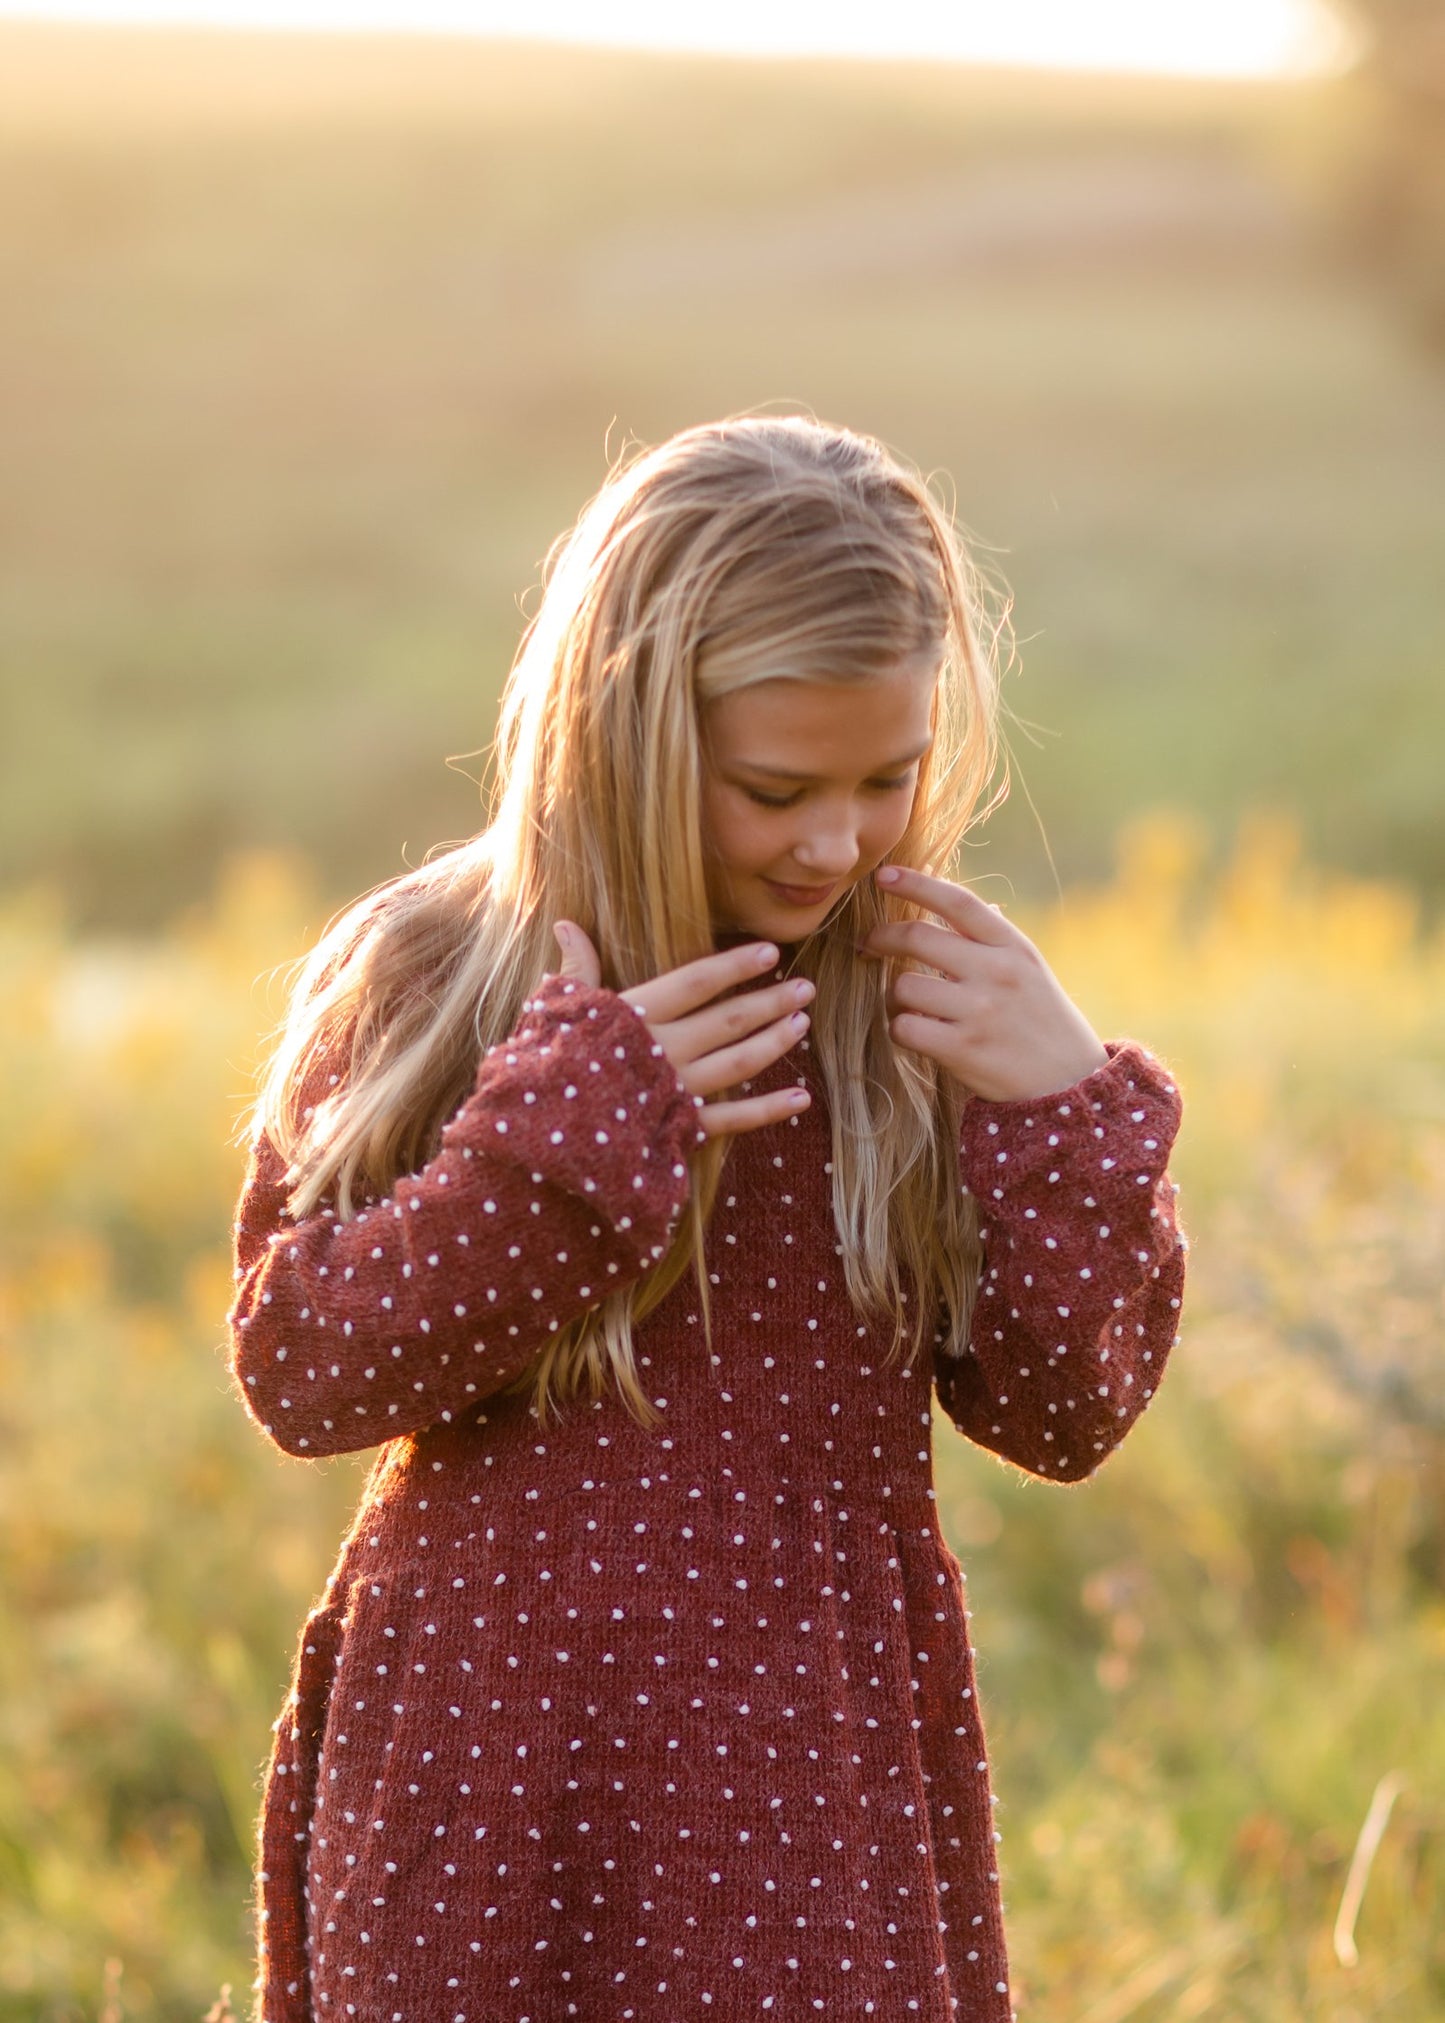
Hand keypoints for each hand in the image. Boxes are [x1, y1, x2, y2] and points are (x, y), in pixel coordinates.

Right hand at [549, 922, 813, 1138]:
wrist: (538, 1139)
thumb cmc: (544, 1069)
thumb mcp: (554, 1014)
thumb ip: (573, 970)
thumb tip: (565, 924)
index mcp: (635, 1018)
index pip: (695, 982)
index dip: (734, 966)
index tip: (769, 952)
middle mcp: (664, 1051)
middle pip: (729, 1020)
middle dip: (771, 1002)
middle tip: (806, 987)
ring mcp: (674, 1092)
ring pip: (738, 1063)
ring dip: (775, 1043)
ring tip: (803, 1024)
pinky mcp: (678, 1131)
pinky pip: (732, 1120)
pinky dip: (769, 1109)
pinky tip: (801, 1097)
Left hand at [855, 866, 1107, 1102]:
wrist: (1069, 1082)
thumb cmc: (1041, 1020)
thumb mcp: (1029, 969)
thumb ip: (990, 939)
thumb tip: (944, 897)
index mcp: (1013, 947)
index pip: (959, 902)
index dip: (916, 883)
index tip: (883, 875)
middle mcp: (997, 972)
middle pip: (918, 937)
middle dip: (882, 937)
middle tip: (870, 945)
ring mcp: (980, 1011)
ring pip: (903, 987)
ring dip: (894, 997)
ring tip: (908, 1007)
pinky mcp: (964, 1049)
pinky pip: (905, 1028)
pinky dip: (900, 1030)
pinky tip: (915, 1033)